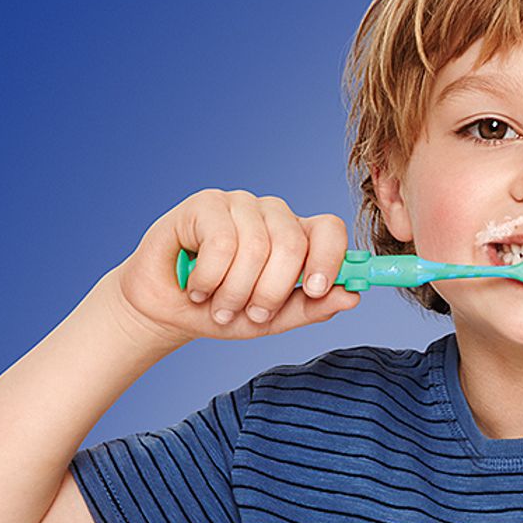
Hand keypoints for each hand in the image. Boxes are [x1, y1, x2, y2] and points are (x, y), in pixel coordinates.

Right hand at [110, 188, 359, 345]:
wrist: (169, 311)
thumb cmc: (224, 311)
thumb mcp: (273, 319)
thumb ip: (312, 308)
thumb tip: (353, 297)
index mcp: (298, 237)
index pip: (330, 230)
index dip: (329, 258)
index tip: (315, 289)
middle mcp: (273, 215)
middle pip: (292, 243)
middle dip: (271, 291)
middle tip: (250, 314)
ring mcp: (241, 205)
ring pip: (256, 246)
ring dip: (234, 291)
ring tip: (219, 306)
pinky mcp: (206, 203)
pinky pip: (222, 241)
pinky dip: (210, 277)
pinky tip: (197, 286)